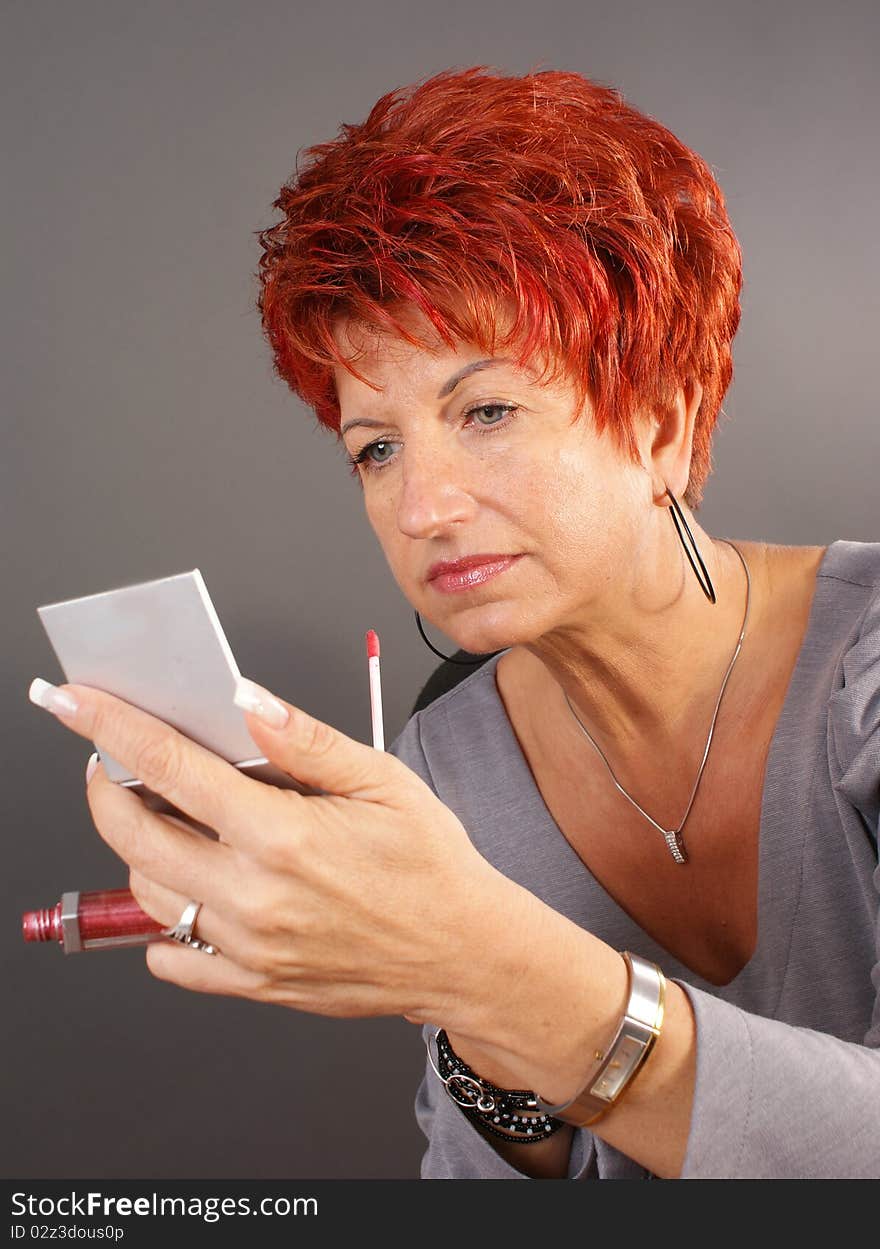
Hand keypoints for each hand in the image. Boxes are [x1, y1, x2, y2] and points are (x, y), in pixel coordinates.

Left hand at [27, 676, 507, 1023]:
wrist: (465, 952)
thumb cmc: (432, 866)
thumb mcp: (383, 781)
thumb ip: (306, 740)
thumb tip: (246, 700)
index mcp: (283, 834)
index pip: (170, 767)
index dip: (113, 727)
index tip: (76, 704)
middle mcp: (254, 895)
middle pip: (134, 836)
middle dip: (106, 789)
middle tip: (113, 764)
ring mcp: (249, 946)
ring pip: (149, 894)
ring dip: (139, 850)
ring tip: (169, 821)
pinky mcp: (255, 983)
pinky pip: (174, 959)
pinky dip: (165, 923)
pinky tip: (195, 889)